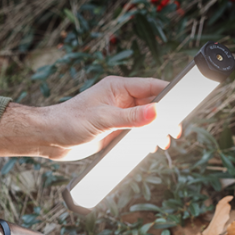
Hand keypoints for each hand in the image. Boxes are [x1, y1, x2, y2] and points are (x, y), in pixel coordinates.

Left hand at [44, 76, 178, 160]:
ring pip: (146, 120)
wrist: (49, 138)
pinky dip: (145, 139)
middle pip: (153, 104)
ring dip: (157, 130)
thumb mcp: (103, 119)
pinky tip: (150, 148)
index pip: (152, 86)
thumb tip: (157, 112)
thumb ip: (131, 117)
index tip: (185, 105)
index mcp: (118, 87)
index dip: (170, 95)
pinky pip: (136, 133)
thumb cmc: (69, 122)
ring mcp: (117, 116)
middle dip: (166, 117)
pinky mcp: (113, 131)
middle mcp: (120, 100)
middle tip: (176, 132)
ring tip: (165, 142)